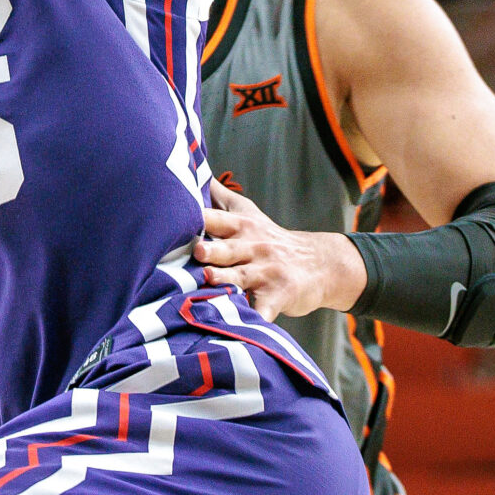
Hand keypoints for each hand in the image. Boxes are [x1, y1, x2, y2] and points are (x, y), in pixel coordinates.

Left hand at [191, 184, 366, 320]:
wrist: (319, 263)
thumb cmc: (270, 238)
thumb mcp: (248, 212)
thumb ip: (220, 195)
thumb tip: (195, 169)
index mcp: (242, 227)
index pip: (218, 219)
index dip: (199, 217)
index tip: (175, 216)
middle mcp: (253, 247)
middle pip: (229, 248)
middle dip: (212, 250)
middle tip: (196, 251)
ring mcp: (266, 273)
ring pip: (242, 277)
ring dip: (226, 280)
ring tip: (210, 279)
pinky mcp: (278, 296)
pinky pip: (264, 308)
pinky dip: (256, 317)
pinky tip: (245, 325)